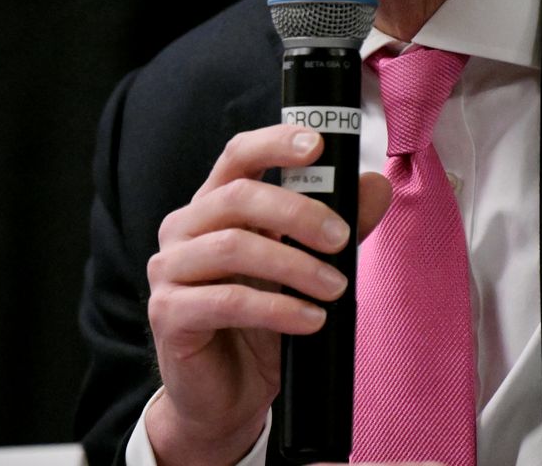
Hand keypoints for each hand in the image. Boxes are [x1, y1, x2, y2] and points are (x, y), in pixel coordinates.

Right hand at [144, 124, 391, 465]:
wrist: (227, 397)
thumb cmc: (261, 327)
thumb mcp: (305, 272)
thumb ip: (335, 228)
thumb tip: (374, 185)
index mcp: (213, 207)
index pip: (236, 156)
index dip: (275, 143)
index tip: (319, 144)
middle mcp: (183, 230)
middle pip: (238, 197)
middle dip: (298, 212)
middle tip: (342, 238)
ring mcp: (168, 271)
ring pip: (233, 246)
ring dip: (294, 265)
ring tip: (336, 288)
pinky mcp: (167, 314)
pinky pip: (225, 301)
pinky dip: (276, 309)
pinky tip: (311, 320)